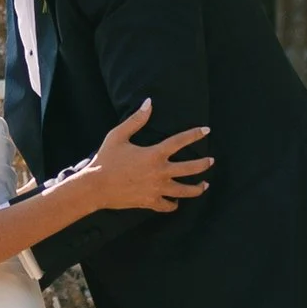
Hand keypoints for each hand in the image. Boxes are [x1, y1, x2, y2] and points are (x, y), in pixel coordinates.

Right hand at [80, 100, 211, 215]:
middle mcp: (160, 172)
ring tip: (205, 185)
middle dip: (204, 164)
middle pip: (190, 168)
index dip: (195, 134)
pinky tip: (177, 202)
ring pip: (185, 191)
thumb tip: (149, 102)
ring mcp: (157, 188)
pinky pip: (168, 205)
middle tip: (211, 161)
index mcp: (154, 154)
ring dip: (197, 188)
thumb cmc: (105, 159)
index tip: (207, 130)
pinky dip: (174, 204)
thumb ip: (136, 119)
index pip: (181, 141)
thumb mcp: (118, 135)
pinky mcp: (150, 201)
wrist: (95, 187)